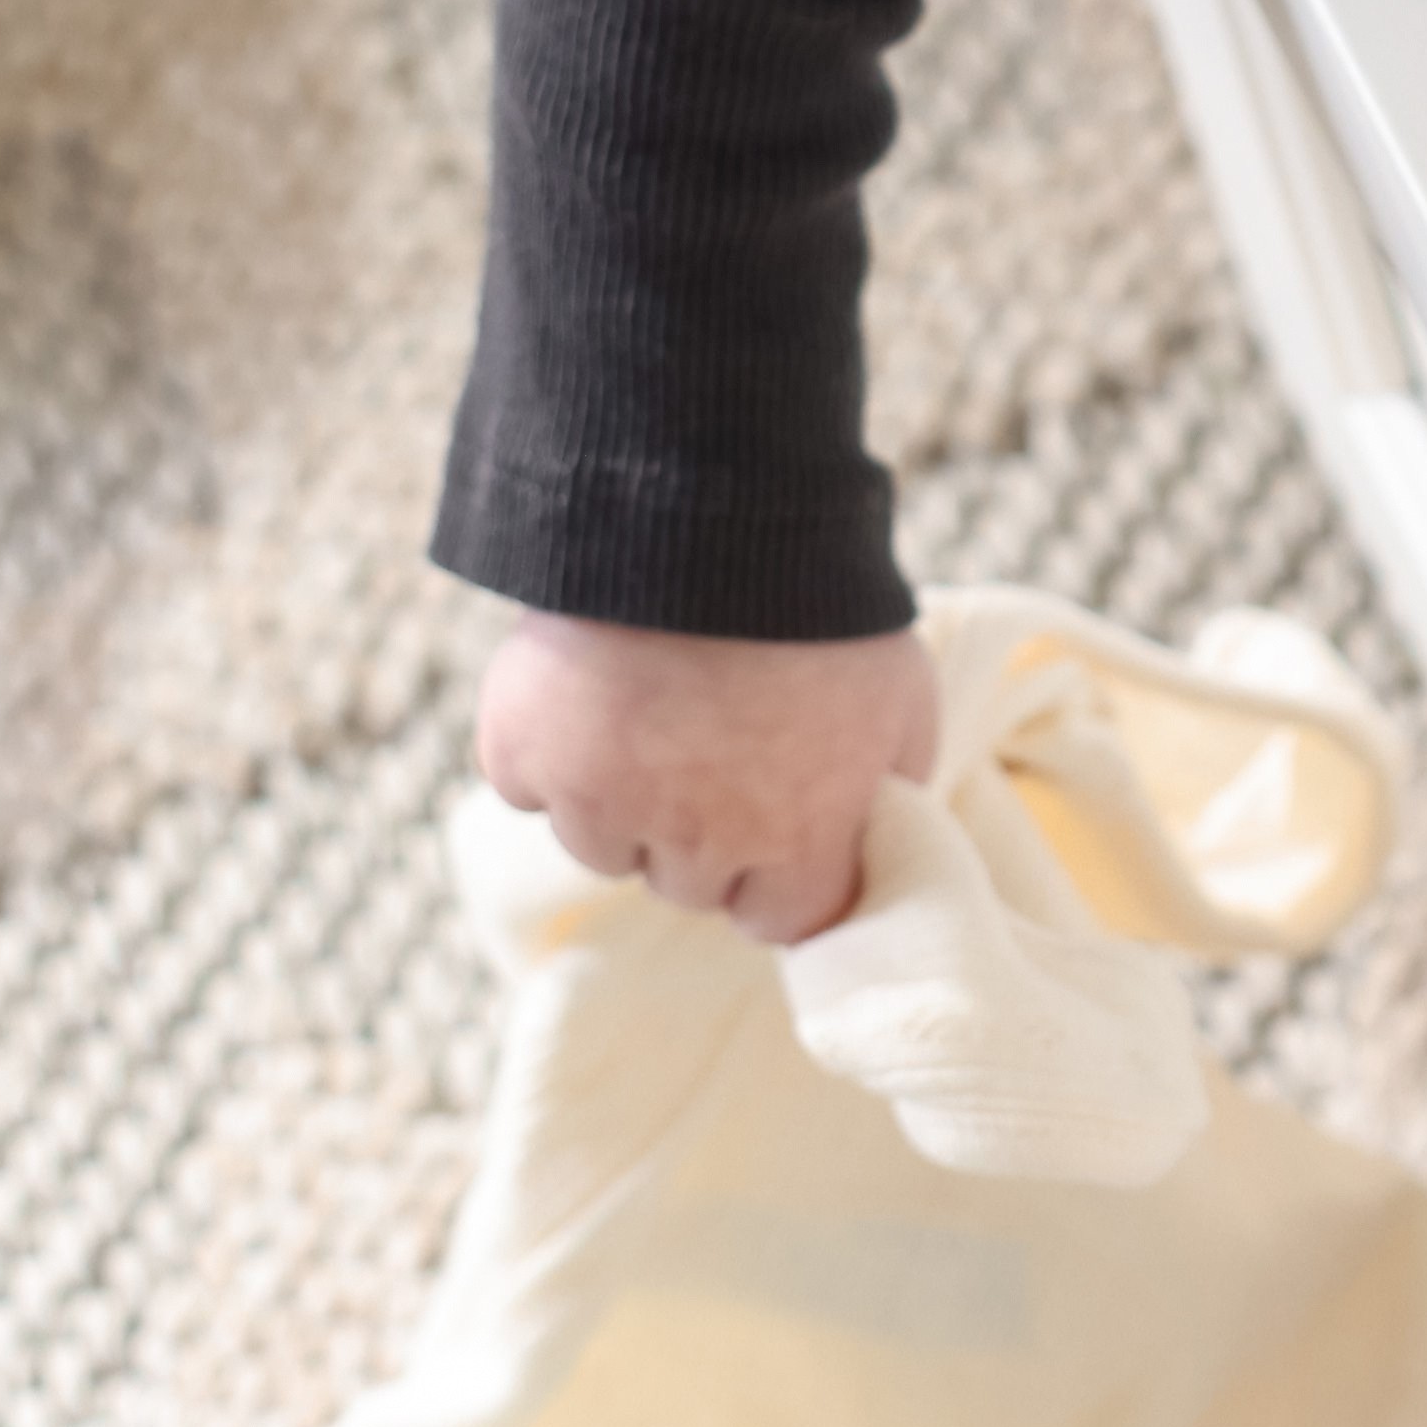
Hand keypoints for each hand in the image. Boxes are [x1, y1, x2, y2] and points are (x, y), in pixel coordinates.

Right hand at [474, 613, 939, 947]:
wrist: (708, 504)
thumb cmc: (821, 601)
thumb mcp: (903, 700)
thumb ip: (891, 784)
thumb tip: (876, 826)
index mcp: (796, 843)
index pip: (780, 922)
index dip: (778, 873)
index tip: (775, 822)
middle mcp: (694, 844)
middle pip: (685, 885)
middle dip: (698, 832)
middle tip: (708, 742)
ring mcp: (598, 804)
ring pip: (599, 845)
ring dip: (618, 798)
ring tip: (645, 705)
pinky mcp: (522, 753)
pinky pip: (526, 784)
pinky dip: (545, 748)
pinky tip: (583, 688)